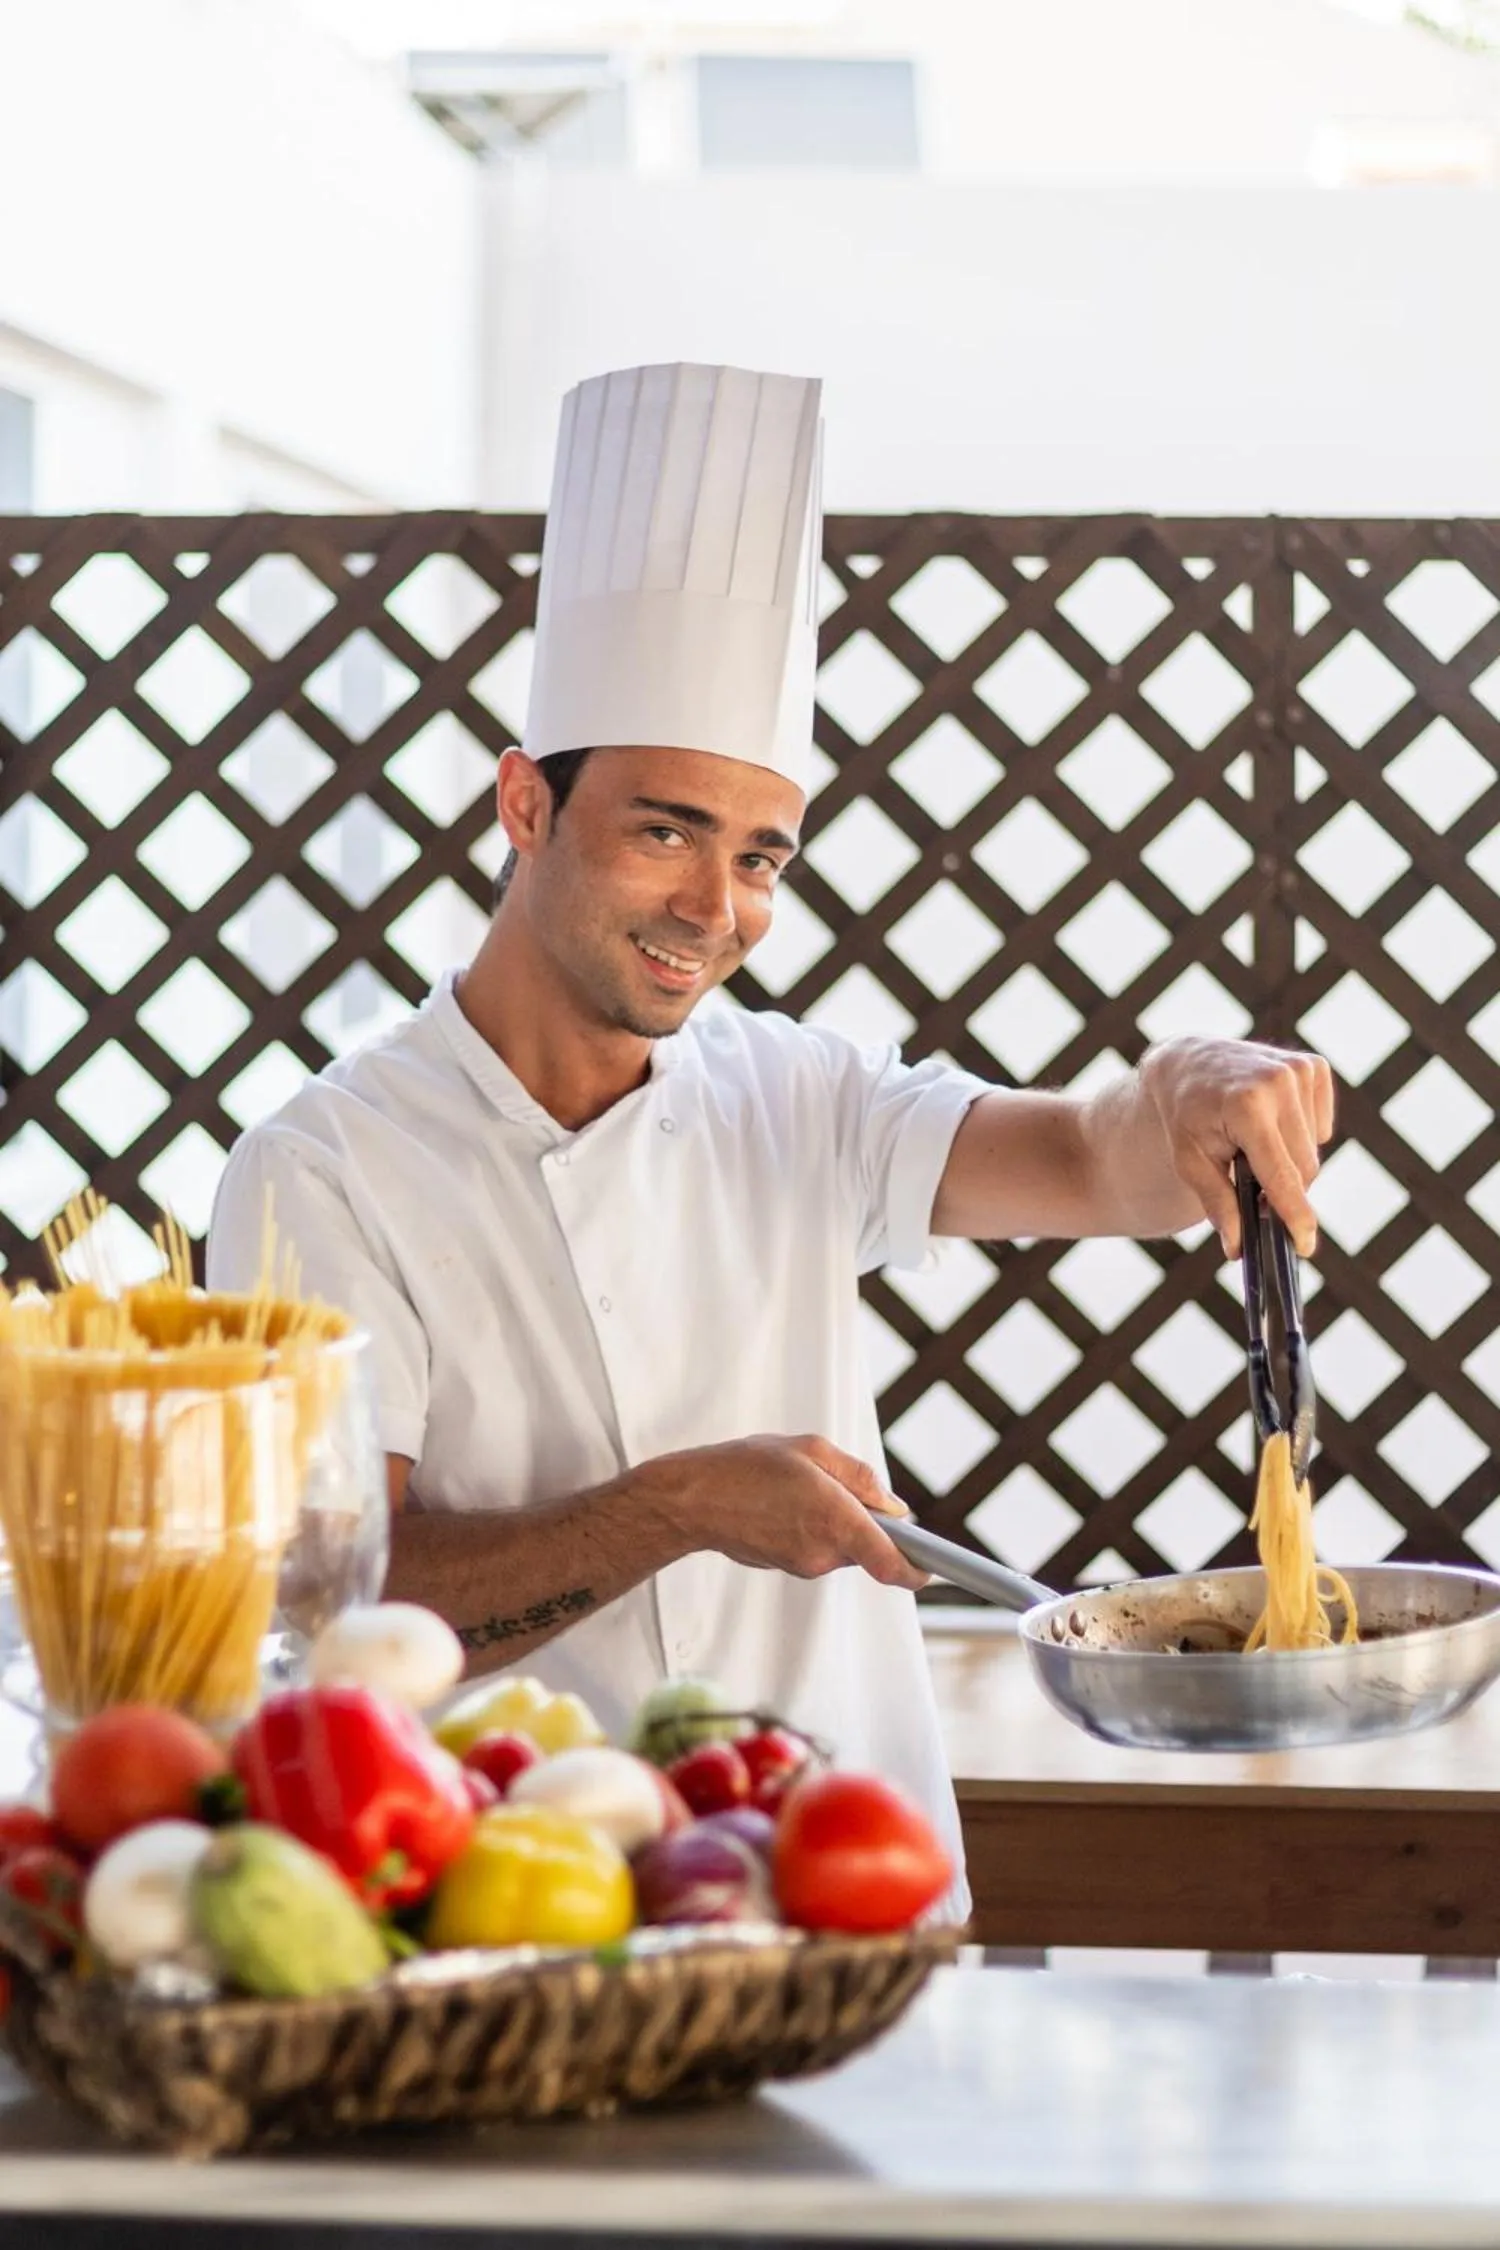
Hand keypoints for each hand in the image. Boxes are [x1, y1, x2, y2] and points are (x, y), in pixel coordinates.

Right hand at [642, 1433, 930, 1593]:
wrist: (691, 1500)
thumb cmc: (746, 1467)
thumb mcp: (812, 1450)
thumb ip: (861, 1479)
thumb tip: (896, 1509)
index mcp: (837, 1522)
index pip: (894, 1564)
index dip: (920, 1569)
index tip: (935, 1566)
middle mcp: (824, 1553)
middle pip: (869, 1546)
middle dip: (865, 1520)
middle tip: (836, 1485)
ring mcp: (804, 1565)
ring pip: (842, 1545)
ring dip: (835, 1521)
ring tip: (797, 1489)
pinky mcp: (787, 1567)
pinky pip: (817, 1548)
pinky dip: (812, 1528)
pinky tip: (781, 1504)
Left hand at [1139, 1036, 1334, 1259]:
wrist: (1189, 1063)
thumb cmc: (1187, 1116)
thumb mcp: (1189, 1161)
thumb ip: (1217, 1203)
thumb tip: (1238, 1248)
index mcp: (1247, 1106)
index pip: (1281, 1175)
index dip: (1295, 1215)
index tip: (1305, 1245)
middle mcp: (1279, 1082)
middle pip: (1304, 1169)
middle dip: (1282, 1187)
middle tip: (1250, 1182)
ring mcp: (1300, 1069)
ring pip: (1313, 1150)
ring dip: (1289, 1159)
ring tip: (1253, 1143)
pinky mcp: (1314, 1066)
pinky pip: (1320, 1127)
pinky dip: (1299, 1135)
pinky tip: (1271, 1121)